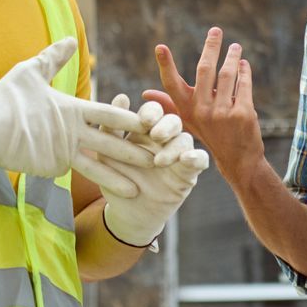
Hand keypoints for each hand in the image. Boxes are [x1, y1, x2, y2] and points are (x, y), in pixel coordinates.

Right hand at [0, 38, 156, 197]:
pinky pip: (67, 173)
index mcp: (72, 109)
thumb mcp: (30, 72)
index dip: (134, 120)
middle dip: (137, 153)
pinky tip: (91, 190)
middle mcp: (72, 133)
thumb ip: (54, 57)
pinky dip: (80, 181)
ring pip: (96, 169)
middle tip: (161, 161)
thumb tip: (71, 39)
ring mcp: (61, 154)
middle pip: (112, 145)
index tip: (154, 124)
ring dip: (119, 180)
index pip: (111, 115)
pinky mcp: (49, 170)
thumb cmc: (6, 98)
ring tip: (139, 191)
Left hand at [92, 94, 210, 246]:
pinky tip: (186, 160)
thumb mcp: (106, 153)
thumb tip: (121, 95)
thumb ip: (111, 128)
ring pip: (186, 139)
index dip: (151, 112)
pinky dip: (196, 158)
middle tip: (156, 136)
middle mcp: (164, 138)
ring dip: (176, 146)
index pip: (153, 111)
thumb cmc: (115, 177)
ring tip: (160, 161)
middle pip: (173, 121)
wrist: (126, 210)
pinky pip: (200, 160)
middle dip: (166, 125)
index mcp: (145, 129)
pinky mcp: (188, 173)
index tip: (144, 121)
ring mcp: (178, 155)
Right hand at [147, 28, 266, 182]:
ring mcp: (223, 112)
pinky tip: (244, 65)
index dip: (165, 65)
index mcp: (187, 109)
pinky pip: (244, 85)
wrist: (238, 158)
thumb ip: (170, 104)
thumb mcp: (188, 120)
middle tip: (215, 31)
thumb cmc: (210, 134)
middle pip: (205, 70)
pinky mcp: (243, 113)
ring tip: (235, 47)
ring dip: (232, 57)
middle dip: (211, 47)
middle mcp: (202, 110)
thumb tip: (145, 94)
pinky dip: (245, 72)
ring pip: (227, 75)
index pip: (172, 84)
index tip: (160, 47)